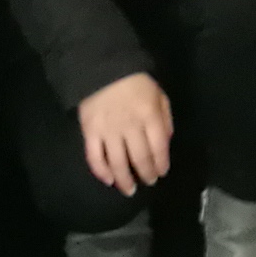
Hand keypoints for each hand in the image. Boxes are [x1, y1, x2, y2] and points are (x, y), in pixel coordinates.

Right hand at [76, 73, 174, 196]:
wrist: (102, 66)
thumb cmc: (134, 81)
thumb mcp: (158, 93)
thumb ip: (164, 117)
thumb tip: (166, 142)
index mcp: (149, 115)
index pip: (158, 147)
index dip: (161, 164)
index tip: (161, 173)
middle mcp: (130, 126)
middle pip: (140, 158)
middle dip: (146, 174)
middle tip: (148, 182)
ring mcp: (108, 130)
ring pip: (118, 163)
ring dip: (125, 180)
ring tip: (130, 190)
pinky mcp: (89, 132)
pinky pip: (94, 157)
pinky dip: (101, 172)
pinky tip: (108, 180)